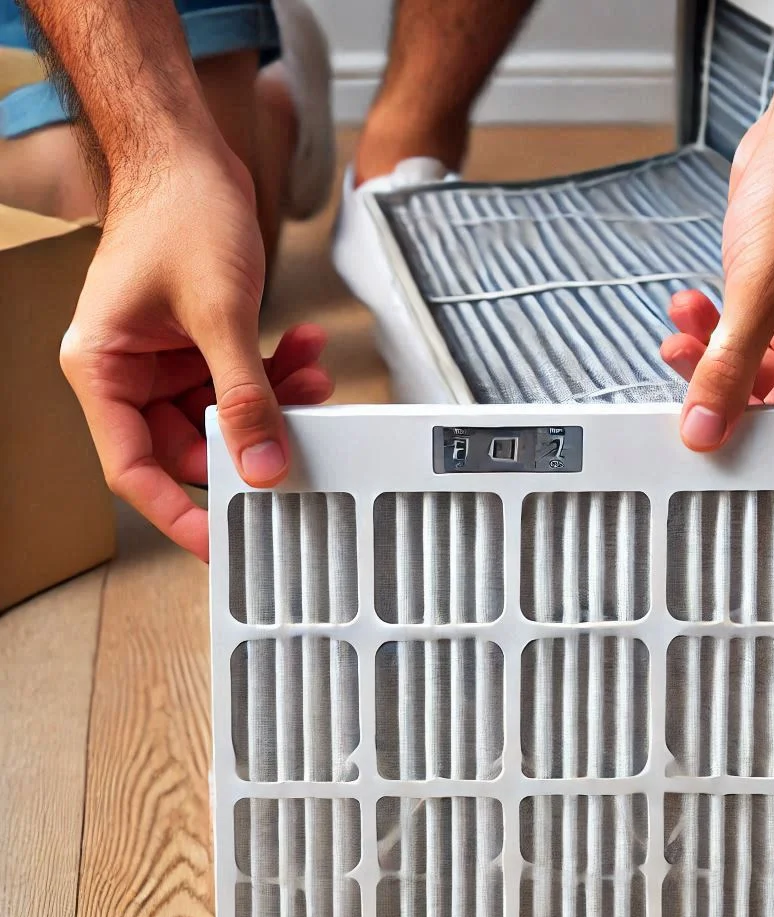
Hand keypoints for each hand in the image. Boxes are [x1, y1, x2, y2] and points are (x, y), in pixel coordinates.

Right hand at [60, 137, 331, 559]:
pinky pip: (241, 383)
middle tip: (295, 445)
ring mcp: (167, 362)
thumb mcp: (219, 315)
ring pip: (225, 416)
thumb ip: (245, 395)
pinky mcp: (199, 347)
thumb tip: (263, 462)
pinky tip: (303, 352)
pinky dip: (275, 374)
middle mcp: (130, 374)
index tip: (221, 542)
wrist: (192, 157)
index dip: (178, 512)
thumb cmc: (179, 214)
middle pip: (189, 446)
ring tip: (311, 381)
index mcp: (103, 371)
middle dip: (249, 442)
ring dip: (273, 403)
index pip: (134, 468)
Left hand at [661, 104, 773, 490]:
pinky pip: (739, 346)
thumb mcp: (764, 287)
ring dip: (712, 367)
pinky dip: (709, 336)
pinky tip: (688, 314)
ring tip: (680, 347)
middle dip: (737, 409)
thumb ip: (730, 364)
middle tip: (698, 410)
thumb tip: (707, 423)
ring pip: (755, 381)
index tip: (753, 477)